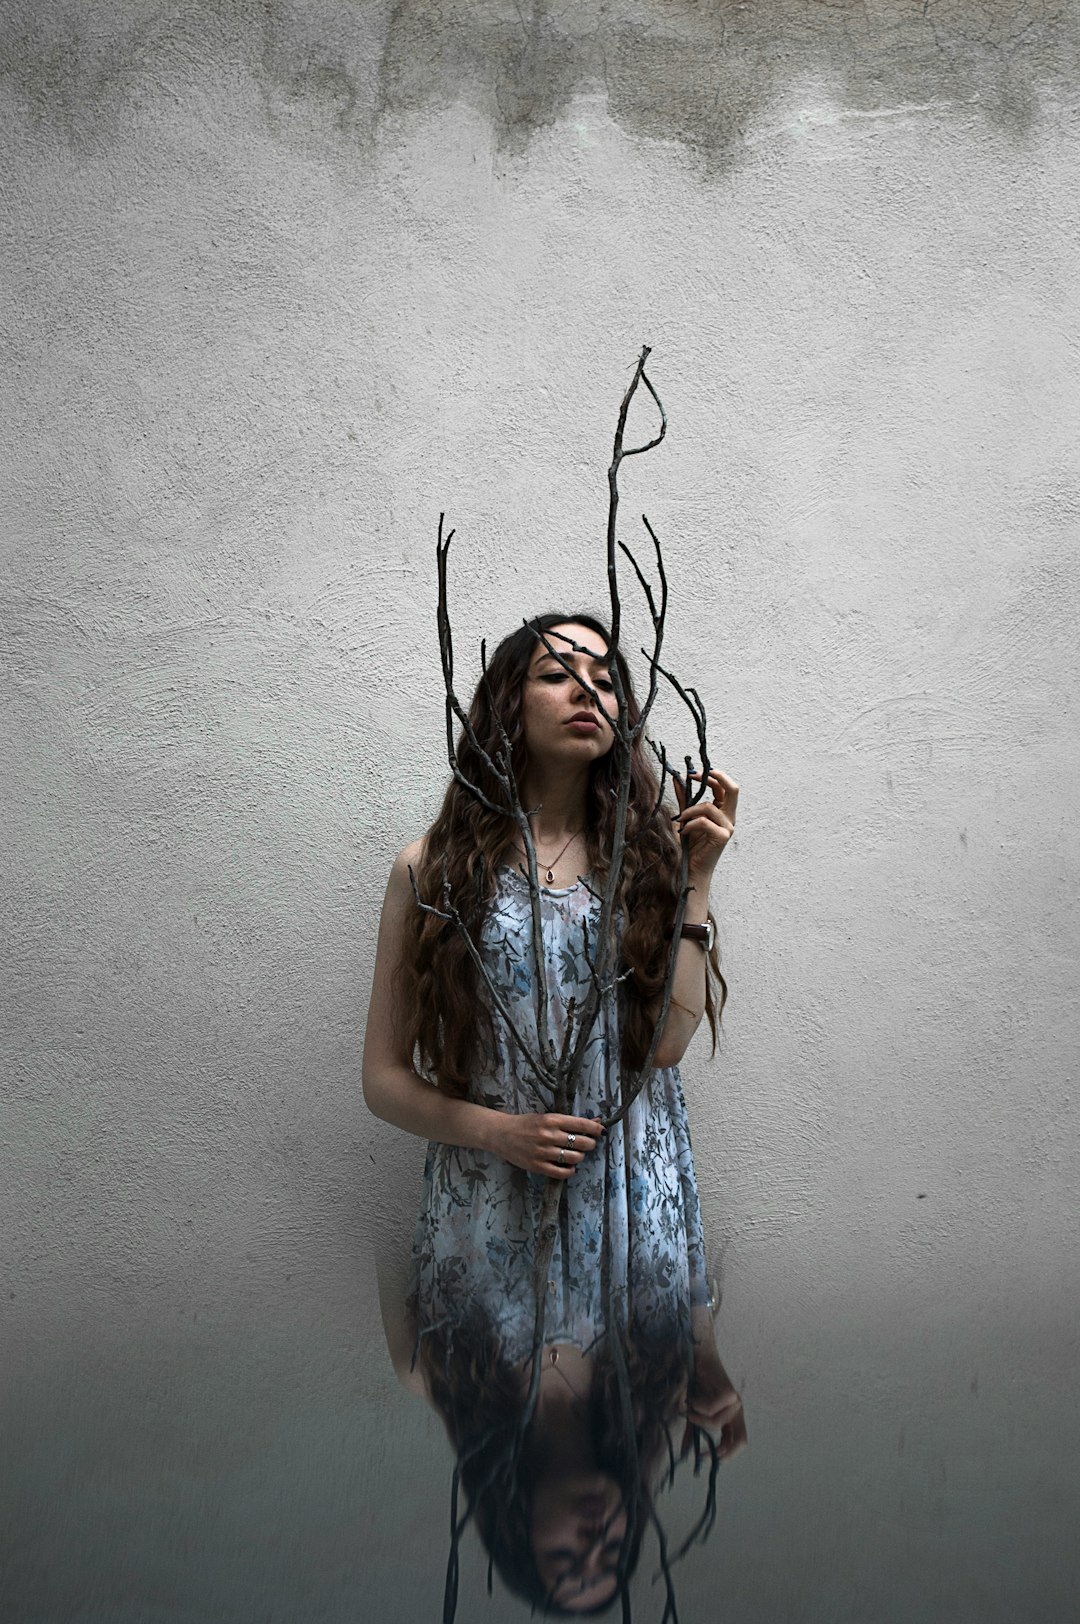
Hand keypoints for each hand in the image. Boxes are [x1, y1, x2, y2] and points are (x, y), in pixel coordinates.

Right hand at [489, 1111, 603, 1179]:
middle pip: (582, 1143)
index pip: (581, 1124)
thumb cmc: (526, 1124)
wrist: (501, 1134)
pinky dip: (570, 1171)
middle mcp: (548, 1135)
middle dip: (590, 1144)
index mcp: (551, 1120)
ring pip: (574, 1158)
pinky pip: (562, 1173)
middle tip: (588, 1144)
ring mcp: (543, 1152)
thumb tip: (596, 1121)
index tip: (601, 1131)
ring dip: (580, 1157)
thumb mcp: (546, 1117)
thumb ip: (568, 1121)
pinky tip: (569, 1167)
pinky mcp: (537, 1166)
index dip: (595, 1128)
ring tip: (576, 1155)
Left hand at [673, 769, 737, 892]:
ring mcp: (728, 828)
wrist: (692, 868)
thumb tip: (677, 778)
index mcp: (724, 811)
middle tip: (693, 775)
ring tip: (680, 820)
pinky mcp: (722, 837)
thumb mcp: (687, 816)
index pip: (725, 787)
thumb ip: (684, 798)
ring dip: (690, 810)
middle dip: (715, 778)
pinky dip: (690, 824)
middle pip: (733, 789)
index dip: (712, 776)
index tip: (692, 773)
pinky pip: (704, 821)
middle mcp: (729, 818)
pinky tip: (683, 831)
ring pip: (709, 807)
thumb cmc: (691, 844)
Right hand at [680, 1352, 746, 1462]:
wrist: (698, 1355)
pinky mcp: (728, 1392)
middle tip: (702, 1453)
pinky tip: (691, 1398)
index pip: (738, 1443)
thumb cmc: (696, 1383)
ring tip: (689, 1409)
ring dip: (698, 1420)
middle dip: (721, 1450)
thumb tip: (686, 1455)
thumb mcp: (695, 1413)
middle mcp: (737, 1410)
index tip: (704, 1460)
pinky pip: (710, 1410)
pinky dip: (696, 1407)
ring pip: (717, 1424)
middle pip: (741, 1441)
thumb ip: (694, 1433)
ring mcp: (734, 1401)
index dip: (725, 1457)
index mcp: (732, 1417)